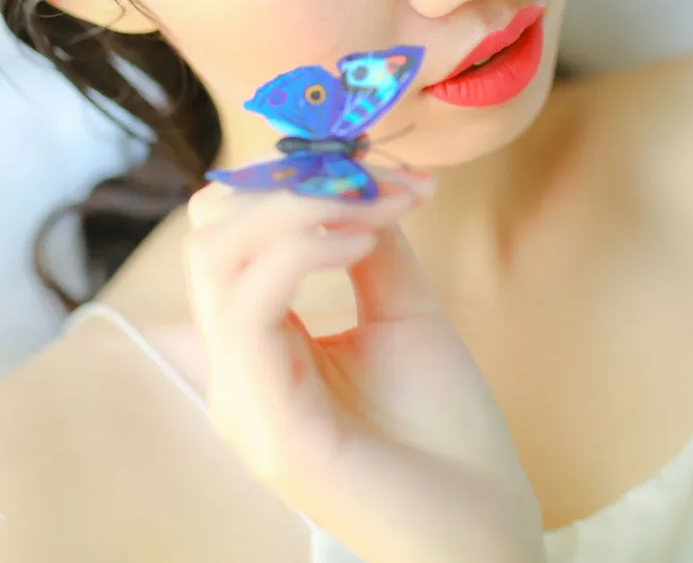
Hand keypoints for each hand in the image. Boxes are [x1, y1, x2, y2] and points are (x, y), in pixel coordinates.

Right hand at [184, 167, 545, 562]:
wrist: (484, 528)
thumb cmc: (445, 434)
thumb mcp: (403, 315)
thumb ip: (370, 247)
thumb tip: (356, 179)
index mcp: (261, 348)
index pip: (226, 237)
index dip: (288, 181)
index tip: (374, 166)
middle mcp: (237, 372)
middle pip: (208, 237)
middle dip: (287, 184)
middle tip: (372, 179)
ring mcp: (244, 401)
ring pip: (218, 261)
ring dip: (298, 207)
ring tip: (374, 207)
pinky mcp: (269, 426)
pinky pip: (249, 310)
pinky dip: (300, 252)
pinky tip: (361, 242)